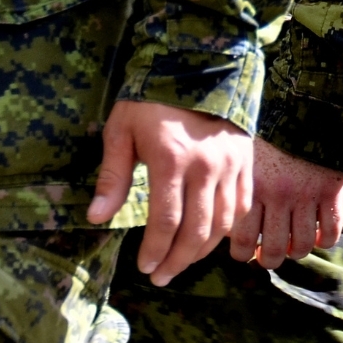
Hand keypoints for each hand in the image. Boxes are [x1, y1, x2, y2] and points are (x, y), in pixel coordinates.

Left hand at [88, 99, 251, 285]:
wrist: (197, 65)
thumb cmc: (150, 99)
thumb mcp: (121, 131)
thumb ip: (112, 177)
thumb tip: (96, 217)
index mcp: (171, 159)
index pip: (165, 221)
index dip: (155, 251)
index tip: (144, 268)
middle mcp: (205, 166)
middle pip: (196, 231)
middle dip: (177, 261)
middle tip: (161, 277)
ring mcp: (230, 165)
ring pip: (222, 224)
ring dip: (201, 252)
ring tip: (181, 263)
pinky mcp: (246, 162)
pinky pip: (240, 208)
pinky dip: (225, 231)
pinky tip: (208, 240)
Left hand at [231, 141, 342, 269]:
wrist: (310, 106)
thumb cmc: (272, 133)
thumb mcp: (247, 155)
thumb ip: (239, 186)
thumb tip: (225, 222)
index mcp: (252, 187)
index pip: (241, 239)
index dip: (241, 254)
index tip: (244, 252)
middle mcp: (278, 196)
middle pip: (273, 250)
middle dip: (268, 260)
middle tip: (267, 255)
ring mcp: (306, 196)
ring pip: (300, 247)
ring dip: (295, 252)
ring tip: (291, 246)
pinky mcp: (331, 193)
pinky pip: (329, 234)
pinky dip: (322, 240)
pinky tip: (316, 234)